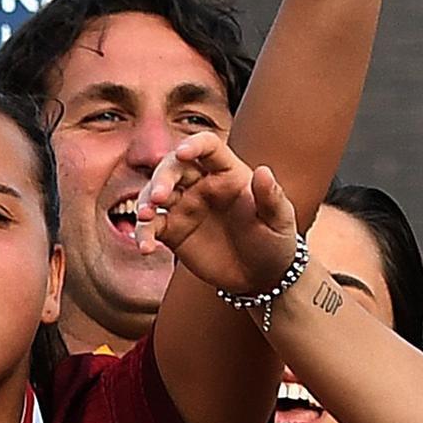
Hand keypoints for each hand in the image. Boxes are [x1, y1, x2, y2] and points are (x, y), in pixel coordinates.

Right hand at [142, 128, 300, 298]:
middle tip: (158, 197)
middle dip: (162, 178)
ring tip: (145, 217)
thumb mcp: (280, 220)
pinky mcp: (171, 231)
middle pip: (173, 168)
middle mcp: (202, 185)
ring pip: (155, 194)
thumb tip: (263, 171)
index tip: (182, 153)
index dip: (194, 145)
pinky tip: (145, 247)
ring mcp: (184, 207)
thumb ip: (271, 196)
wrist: (262, 277)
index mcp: (228, 174)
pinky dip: (143, 233)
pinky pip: (150, 226)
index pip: (208, 148)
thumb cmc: (275, 242)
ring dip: (144, 202)